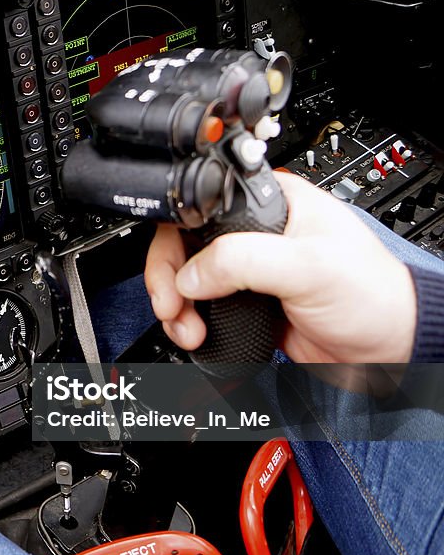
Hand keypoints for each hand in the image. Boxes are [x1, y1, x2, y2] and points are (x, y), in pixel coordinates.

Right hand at [144, 171, 416, 363]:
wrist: (386, 352)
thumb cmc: (371, 296)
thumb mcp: (308, 266)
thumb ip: (244, 261)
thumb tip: (192, 274)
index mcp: (271, 202)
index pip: (201, 206)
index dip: (176, 239)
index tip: (174, 275)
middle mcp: (253, 231)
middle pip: (184, 244)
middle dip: (169, 278)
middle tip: (172, 306)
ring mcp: (247, 269)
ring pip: (187, 278)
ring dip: (176, 305)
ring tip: (187, 328)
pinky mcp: (244, 303)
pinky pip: (201, 307)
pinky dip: (189, 322)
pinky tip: (196, 333)